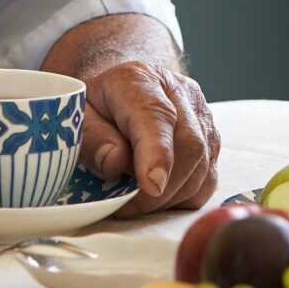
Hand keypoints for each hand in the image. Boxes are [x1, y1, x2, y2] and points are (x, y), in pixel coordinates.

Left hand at [78, 59, 220, 217]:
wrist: (120, 91)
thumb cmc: (97, 106)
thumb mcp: (77, 116)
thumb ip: (91, 137)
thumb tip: (115, 163)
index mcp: (139, 80)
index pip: (157, 116)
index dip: (157, 153)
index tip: (150, 186)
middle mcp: (179, 92)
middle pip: (189, 145)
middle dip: (161, 189)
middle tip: (129, 207)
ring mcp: (201, 115)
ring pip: (203, 167)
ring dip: (171, 196)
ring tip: (139, 200)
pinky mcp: (211, 139)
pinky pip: (208, 178)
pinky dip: (185, 196)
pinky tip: (160, 194)